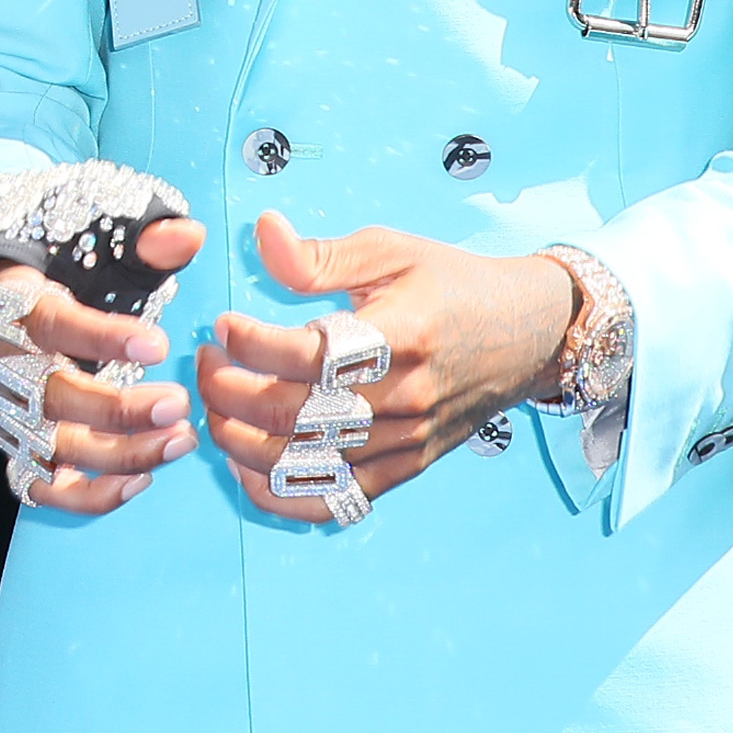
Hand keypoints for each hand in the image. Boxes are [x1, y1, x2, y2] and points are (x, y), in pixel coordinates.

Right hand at [0, 214, 204, 518]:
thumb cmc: (54, 273)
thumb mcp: (90, 245)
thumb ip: (141, 241)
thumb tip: (190, 235)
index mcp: (11, 304)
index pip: (50, 324)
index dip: (102, 338)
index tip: (158, 345)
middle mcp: (0, 364)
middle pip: (50, 397)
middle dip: (117, 409)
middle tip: (180, 405)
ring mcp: (5, 413)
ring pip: (52, 448)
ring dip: (119, 454)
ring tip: (181, 441)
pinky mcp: (15, 448)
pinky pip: (43, 487)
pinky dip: (89, 494)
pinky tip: (141, 481)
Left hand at [196, 213, 575, 516]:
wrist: (528, 333)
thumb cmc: (453, 285)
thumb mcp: (391, 251)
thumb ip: (320, 254)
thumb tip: (262, 231)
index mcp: (399, 336)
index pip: (306, 356)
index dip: (248, 344)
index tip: (221, 325)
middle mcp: (404, 397)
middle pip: (293, 415)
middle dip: (227, 392)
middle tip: (204, 364)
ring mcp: (405, 441)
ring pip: (304, 463)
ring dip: (239, 441)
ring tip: (215, 406)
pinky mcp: (406, 469)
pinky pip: (334, 500)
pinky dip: (279, 494)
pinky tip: (245, 464)